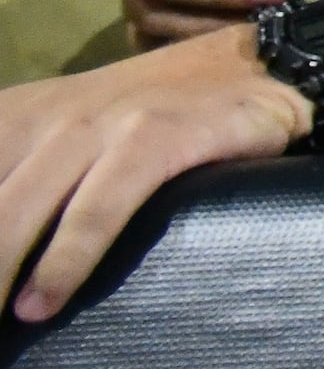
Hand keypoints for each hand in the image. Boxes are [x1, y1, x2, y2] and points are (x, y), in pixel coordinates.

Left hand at [0, 27, 309, 321]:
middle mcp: (49, 114)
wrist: (255, 66)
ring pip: (21, 206)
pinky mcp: (155, 137)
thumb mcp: (71, 132)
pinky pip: (98, 208)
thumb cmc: (158, 115)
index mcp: (18, 113)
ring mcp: (102, 122)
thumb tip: (9, 240)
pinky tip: (43, 303)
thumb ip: (29, 177)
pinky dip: (64, 260)